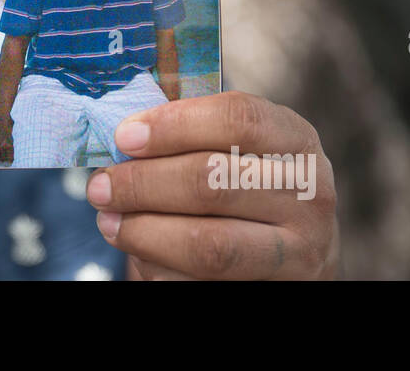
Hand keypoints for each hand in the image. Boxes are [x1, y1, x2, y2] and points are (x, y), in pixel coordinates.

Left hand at [86, 91, 338, 279]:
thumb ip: (190, 134)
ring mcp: (300, 251)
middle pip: (213, 182)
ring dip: (144, 232)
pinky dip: (159, 268)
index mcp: (296, 140)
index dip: (174, 125)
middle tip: (100, 187)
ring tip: (109, 221)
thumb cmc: (247, 182)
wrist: (295, 249)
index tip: (124, 137)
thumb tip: (122, 134)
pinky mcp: (277, 290)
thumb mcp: (238, 148)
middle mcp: (309, 194)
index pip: (237, 120)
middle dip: (143, 184)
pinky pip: (203, 285)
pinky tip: (140, 252)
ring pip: (209, 245)